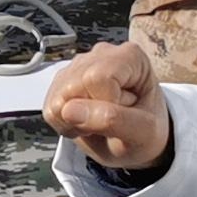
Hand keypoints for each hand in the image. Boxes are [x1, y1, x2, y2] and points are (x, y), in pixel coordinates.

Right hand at [41, 36, 172, 176]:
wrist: (136, 141)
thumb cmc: (147, 132)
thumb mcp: (144, 133)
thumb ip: (113, 120)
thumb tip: (68, 109)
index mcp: (130, 57)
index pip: (97, 78)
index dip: (106, 104)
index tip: (124, 114)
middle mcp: (102, 54)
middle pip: (73, 86)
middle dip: (88, 114)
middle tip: (111, 121)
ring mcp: (78, 66)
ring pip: (57, 98)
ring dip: (76, 121)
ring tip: (100, 121)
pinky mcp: (62, 81)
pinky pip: (49, 108)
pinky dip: (66, 123)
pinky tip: (87, 120)